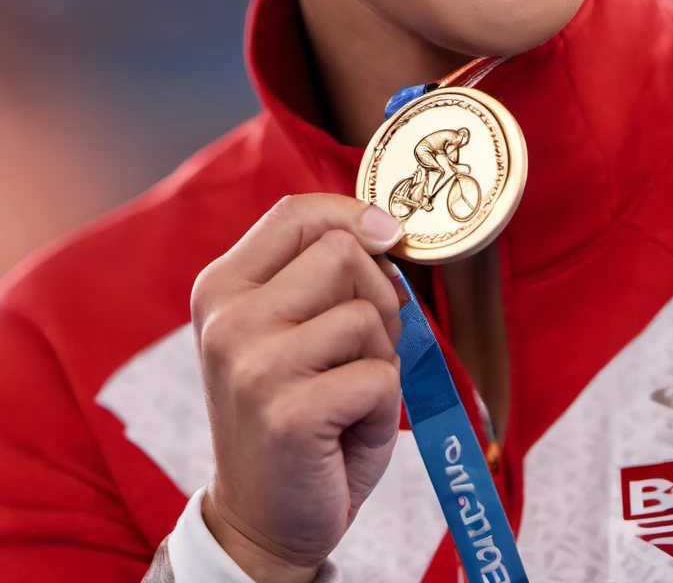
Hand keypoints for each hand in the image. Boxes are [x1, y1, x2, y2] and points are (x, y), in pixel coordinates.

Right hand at [191, 194, 405, 582]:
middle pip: (342, 252)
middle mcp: (228, 319)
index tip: (386, 238)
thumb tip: (386, 230)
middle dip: (376, 296)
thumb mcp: (292, 329)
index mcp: (222, 288)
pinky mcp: (290, 414)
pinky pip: (379, 375)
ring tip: (348, 396)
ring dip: (380, 357)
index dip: (353, 214)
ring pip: (365, 313)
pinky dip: (382, 405)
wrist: (262, 522)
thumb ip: (321, 274)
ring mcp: (254, 365)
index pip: (296, 213)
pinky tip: (348, 432)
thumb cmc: (294, 414)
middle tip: (361, 349)